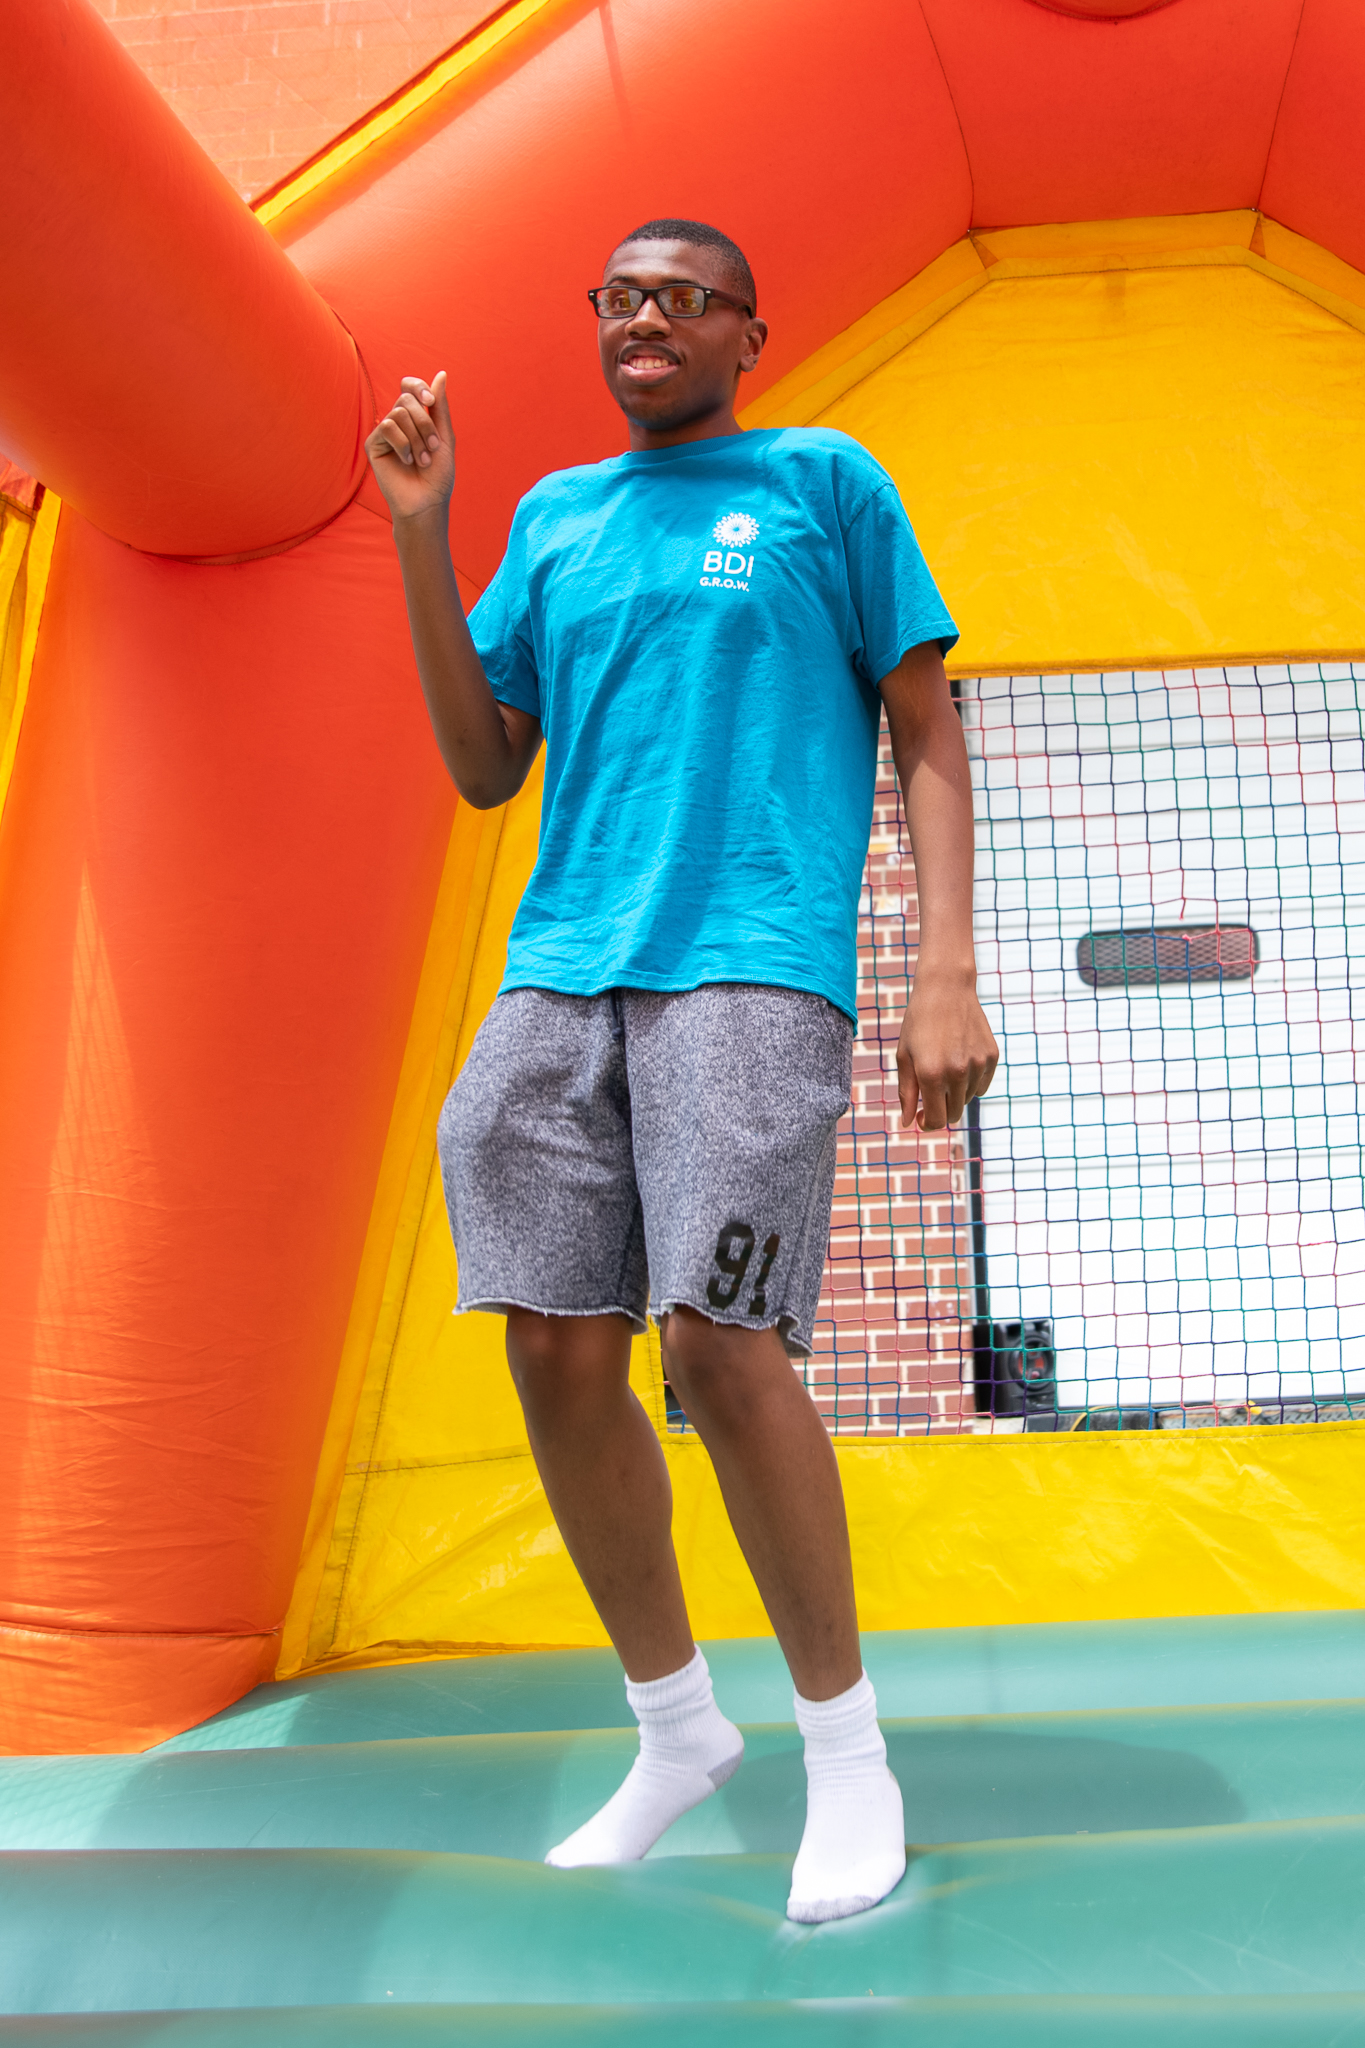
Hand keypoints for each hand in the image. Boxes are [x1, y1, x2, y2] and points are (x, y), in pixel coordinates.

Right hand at [365, 372, 454, 521]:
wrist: (427, 502)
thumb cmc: (438, 475)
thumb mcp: (445, 436)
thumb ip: (440, 406)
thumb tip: (441, 374)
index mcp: (414, 417)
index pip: (409, 386)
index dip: (418, 387)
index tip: (430, 401)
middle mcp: (397, 422)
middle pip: (407, 399)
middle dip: (425, 423)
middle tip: (433, 447)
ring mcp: (384, 433)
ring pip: (398, 412)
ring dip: (417, 438)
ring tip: (422, 460)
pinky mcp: (373, 444)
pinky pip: (387, 426)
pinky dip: (403, 444)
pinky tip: (406, 461)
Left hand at [896, 972, 998, 1131]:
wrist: (946, 989)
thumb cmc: (919, 1023)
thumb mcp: (905, 1057)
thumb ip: (907, 1093)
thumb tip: (908, 1123)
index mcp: (931, 1074)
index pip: (937, 1120)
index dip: (927, 1124)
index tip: (921, 1118)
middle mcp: (957, 1072)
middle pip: (954, 1113)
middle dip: (941, 1110)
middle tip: (930, 1096)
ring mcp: (978, 1064)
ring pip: (968, 1098)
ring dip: (955, 1093)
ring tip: (944, 1066)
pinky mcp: (991, 1056)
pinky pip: (982, 1084)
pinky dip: (971, 1081)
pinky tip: (960, 1060)